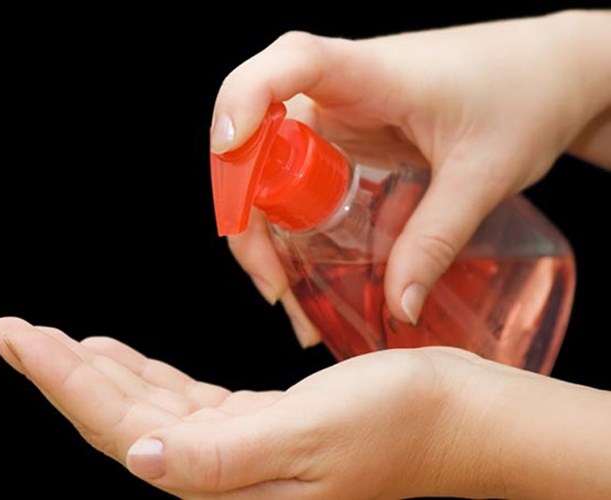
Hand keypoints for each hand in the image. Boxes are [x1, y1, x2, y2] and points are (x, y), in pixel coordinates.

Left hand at [0, 317, 610, 498]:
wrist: (457, 416)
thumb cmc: (402, 420)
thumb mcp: (314, 436)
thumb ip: (223, 458)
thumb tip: (140, 457)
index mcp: (226, 474)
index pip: (119, 425)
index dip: (61, 382)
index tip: (14, 339)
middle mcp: (222, 467)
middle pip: (118, 415)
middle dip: (60, 371)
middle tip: (8, 331)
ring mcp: (239, 445)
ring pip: (145, 404)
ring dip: (96, 370)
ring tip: (51, 341)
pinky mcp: (259, 423)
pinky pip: (183, 398)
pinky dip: (144, 373)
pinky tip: (121, 356)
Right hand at [211, 10, 610, 340]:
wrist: (550, 74)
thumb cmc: (524, 96)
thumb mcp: (483, 175)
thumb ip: (436, 239)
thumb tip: (399, 307)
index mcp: (372, 73)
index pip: (289, 63)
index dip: (244, 98)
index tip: (230, 147)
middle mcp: (340, 90)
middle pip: (257, 135)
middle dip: (244, 211)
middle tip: (272, 282)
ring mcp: (339, 117)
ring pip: (270, 168)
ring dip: (264, 231)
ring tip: (287, 296)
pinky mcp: (347, 141)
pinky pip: (300, 182)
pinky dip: (293, 228)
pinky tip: (307, 275)